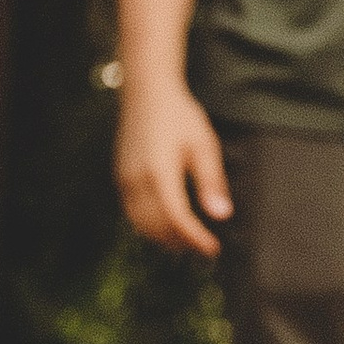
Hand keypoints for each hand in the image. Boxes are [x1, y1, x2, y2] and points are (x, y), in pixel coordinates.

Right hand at [115, 79, 231, 257]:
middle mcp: (136, 180)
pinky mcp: (121, 177)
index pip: (177, 219)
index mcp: (159, 173)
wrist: (147, 93)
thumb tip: (222, 215)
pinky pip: (132, 212)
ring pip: (141, 224)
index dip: (195, 238)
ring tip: (188, 244)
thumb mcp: (203, 146)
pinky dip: (149, 226)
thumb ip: (211, 182)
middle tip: (204, 250)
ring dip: (164, 238)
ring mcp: (125, 179)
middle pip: (157, 227)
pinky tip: (167, 227)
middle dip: (181, 243)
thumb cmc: (180, 117)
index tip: (213, 249)